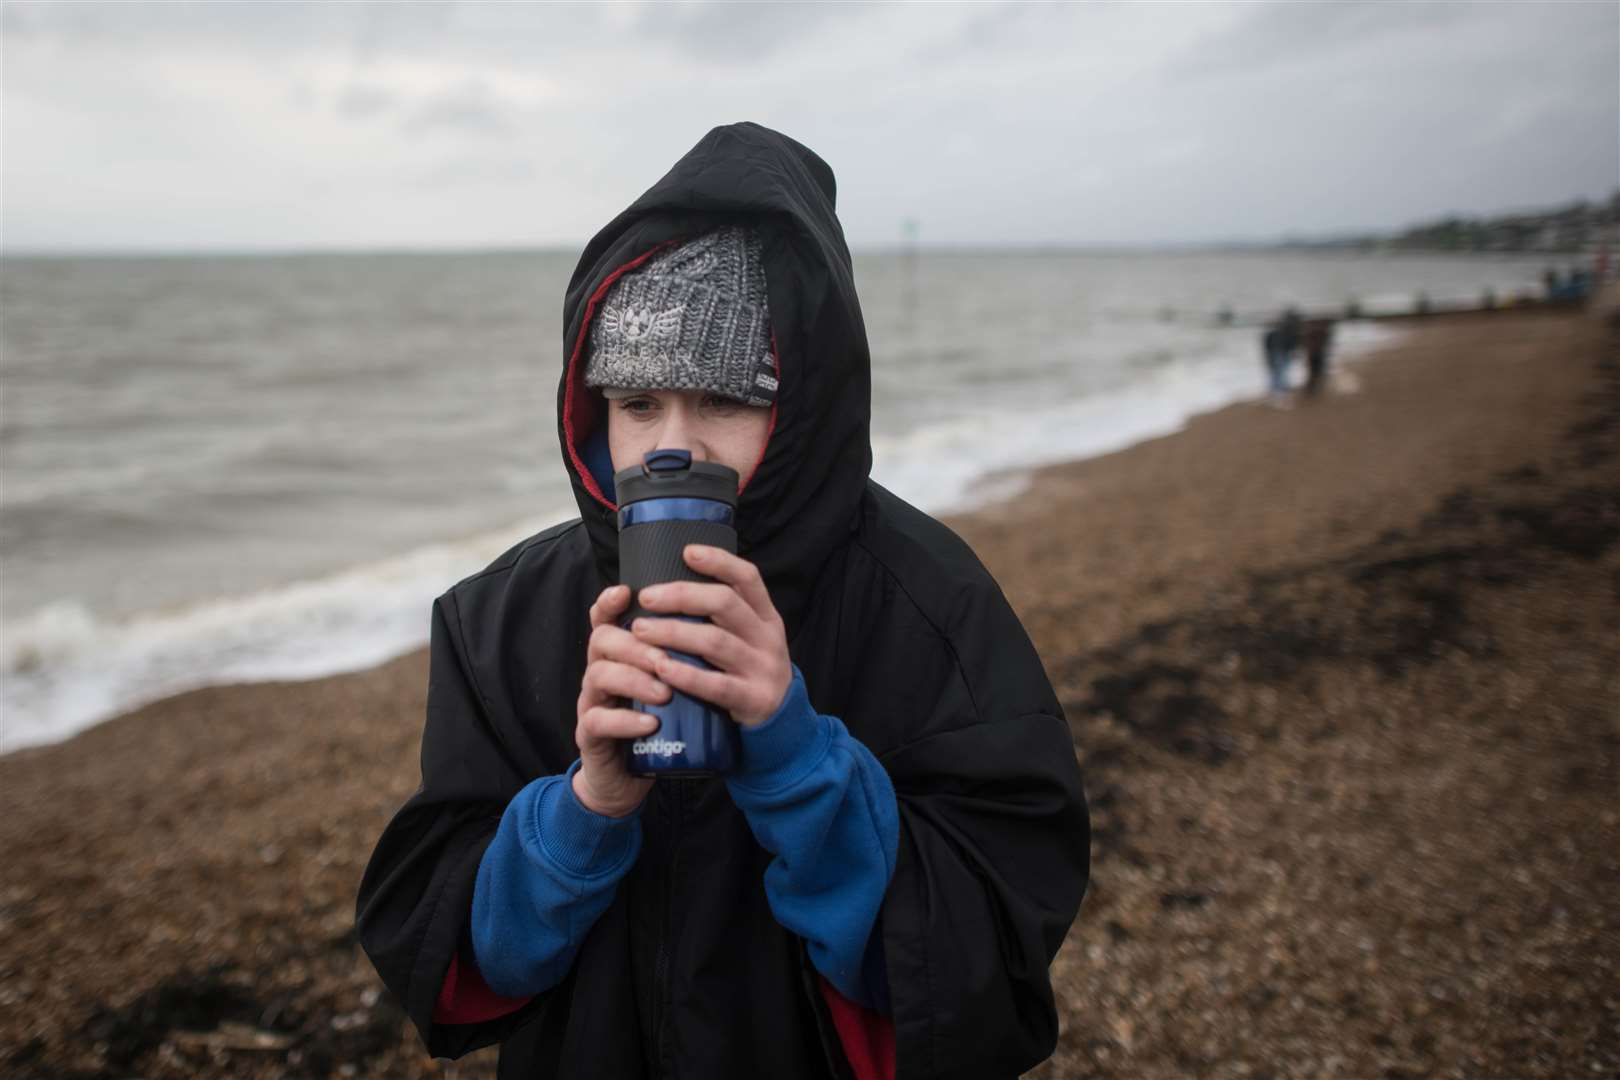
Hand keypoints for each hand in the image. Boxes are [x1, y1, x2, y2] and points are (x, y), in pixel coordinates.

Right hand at [573, 585, 667, 816]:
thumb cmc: (652, 723)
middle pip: (603, 639)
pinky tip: (651, 724)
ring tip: (665, 693)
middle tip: (666, 657)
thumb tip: (717, 624)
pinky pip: (598, 722)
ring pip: (598, 675)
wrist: (626, 779)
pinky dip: (626, 721)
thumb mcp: (666, 685)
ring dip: (634, 680)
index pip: (606, 618)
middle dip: (637, 644)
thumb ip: (678, 658)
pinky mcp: (590, 736)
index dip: (610, 602)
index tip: (626, 591)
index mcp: (618, 655)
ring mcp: (592, 703)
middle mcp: (600, 671)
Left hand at [631, 546, 790, 728]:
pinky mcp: (752, 698)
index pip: (748, 578)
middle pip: (725, 604)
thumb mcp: (748, 635)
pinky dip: (686, 675)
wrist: (779, 717)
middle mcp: (767, 637)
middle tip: (646, 597)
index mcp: (765, 615)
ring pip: (715, 642)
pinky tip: (661, 668)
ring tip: (640, 630)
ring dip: (674, 632)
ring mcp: (762, 668)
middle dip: (682, 596)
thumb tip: (671, 585)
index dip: (719, 561)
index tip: (686, 552)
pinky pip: (716, 685)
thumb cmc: (748, 668)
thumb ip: (722, 614)